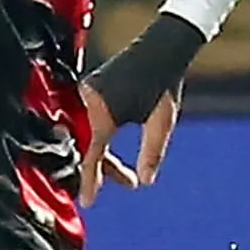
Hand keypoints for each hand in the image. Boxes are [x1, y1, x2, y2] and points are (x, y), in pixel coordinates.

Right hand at [78, 79, 178, 204]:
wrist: (161, 48)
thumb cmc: (164, 84)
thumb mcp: (162, 123)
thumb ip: (152, 153)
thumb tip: (146, 182)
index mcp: (103, 109)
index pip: (92, 153)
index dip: (90, 181)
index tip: (88, 202)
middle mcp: (87, 99)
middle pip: (86, 146)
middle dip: (102, 170)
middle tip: (128, 184)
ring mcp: (84, 92)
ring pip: (86, 136)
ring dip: (102, 159)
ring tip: (126, 177)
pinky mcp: (87, 90)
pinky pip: (86, 124)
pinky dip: (98, 143)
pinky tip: (112, 160)